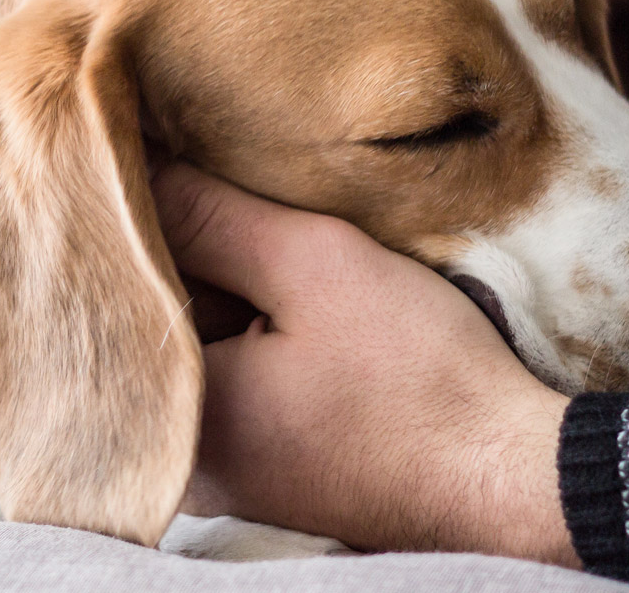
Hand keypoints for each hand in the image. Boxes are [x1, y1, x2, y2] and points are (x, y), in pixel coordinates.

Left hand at [152, 163, 576, 565]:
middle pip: (150, 319)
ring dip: (221, 288)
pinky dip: (249, 330)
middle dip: (180, 251)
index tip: (157, 148)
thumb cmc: (420, 382)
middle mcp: (178, 460)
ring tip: (260, 230)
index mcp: (171, 416)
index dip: (138, 209)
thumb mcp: (314, 268)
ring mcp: (223, 473)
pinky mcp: (266, 470)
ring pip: (195, 345)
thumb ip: (210, 215)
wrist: (511, 479)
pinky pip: (230, 378)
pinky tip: (290, 294)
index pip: (116, 284)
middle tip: (212, 179)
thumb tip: (121, 159)